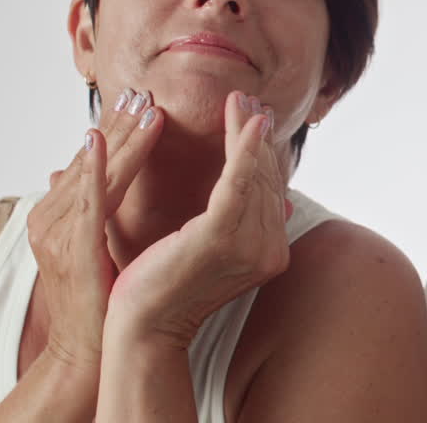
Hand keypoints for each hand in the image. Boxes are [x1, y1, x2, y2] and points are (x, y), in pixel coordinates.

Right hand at [26, 88, 163, 370]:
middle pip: (89, 160)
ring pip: (92, 174)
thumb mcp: (93, 240)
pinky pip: (83, 203)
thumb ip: (92, 203)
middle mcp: (48, 218)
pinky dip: (90, 171)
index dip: (113, 129)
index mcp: (55, 213)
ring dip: (119, 138)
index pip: (89, 161)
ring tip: (145, 109)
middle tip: (143, 90)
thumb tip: (83, 162)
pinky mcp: (71, 249)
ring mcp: (56, 233)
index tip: (138, 98)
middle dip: (118, 123)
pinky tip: (99, 146)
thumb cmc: (97, 294)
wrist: (85, 347)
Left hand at [105, 90, 293, 348]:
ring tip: (241, 100)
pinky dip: (242, 147)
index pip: (270, 191)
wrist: (140, 328)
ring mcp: (250, 246)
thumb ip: (247, 225)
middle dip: (257, 135)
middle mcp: (270, 251)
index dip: (264, 152)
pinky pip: (237, 181)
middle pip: (266, 178)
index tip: (255, 117)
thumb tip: (287, 204)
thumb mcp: (213, 252)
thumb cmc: (164, 289)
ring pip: (254, 174)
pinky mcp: (220, 237)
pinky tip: (245, 121)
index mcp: (269, 253)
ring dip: (248, 131)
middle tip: (249, 98)